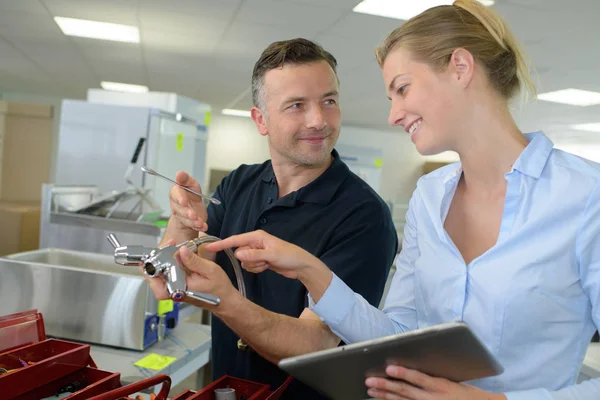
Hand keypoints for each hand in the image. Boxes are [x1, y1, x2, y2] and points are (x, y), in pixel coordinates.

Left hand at [143, 242, 239, 310]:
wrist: (225, 300)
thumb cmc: (219, 289)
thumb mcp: (210, 271)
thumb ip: (194, 261)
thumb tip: (181, 250)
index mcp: (178, 289)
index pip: (157, 274)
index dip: (160, 257)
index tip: (169, 246)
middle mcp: (173, 292)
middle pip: (153, 275)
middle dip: (158, 258)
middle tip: (168, 246)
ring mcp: (173, 290)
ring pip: (158, 275)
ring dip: (163, 261)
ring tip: (172, 249)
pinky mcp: (177, 288)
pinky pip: (166, 276)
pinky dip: (169, 265)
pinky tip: (177, 257)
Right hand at [168, 171, 207, 232]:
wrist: (193, 207)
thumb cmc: (191, 193)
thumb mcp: (190, 183)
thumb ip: (186, 179)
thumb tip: (179, 173)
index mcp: (176, 193)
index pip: (176, 195)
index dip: (180, 198)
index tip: (184, 202)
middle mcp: (177, 205)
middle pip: (180, 209)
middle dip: (187, 212)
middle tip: (193, 215)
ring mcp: (182, 216)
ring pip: (186, 219)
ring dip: (193, 221)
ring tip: (200, 222)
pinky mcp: (189, 223)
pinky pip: (193, 226)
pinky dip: (199, 226)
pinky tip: (204, 226)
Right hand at [203, 230, 322, 279]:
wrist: (300, 265)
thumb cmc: (289, 256)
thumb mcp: (271, 255)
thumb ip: (254, 255)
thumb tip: (237, 255)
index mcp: (256, 236)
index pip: (235, 240)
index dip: (221, 244)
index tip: (208, 247)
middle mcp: (255, 243)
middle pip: (239, 253)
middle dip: (249, 260)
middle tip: (264, 261)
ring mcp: (257, 252)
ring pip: (244, 262)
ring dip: (254, 266)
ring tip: (267, 264)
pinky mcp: (259, 260)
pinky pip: (250, 267)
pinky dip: (257, 269)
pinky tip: (267, 267)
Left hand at [365, 366, 505, 399]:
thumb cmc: (466, 394)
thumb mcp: (451, 381)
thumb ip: (431, 378)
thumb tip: (410, 369)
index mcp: (440, 386)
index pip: (418, 378)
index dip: (402, 372)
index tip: (388, 367)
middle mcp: (432, 399)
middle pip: (404, 391)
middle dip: (385, 386)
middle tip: (369, 381)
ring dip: (385, 396)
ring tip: (371, 391)